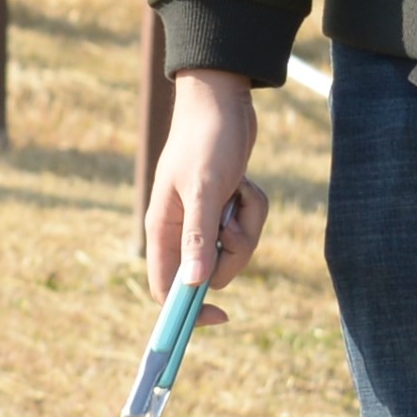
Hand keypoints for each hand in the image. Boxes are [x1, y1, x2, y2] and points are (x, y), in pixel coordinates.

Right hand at [139, 69, 267, 305]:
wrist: (222, 101)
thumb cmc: (207, 141)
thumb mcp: (204, 189)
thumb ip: (198, 237)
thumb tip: (195, 284)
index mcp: (163, 229)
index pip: (166, 289)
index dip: (189, 310)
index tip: (221, 315)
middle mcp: (180, 229)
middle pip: (210, 273)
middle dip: (234, 253)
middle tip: (237, 225)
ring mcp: (203, 218)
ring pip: (233, 251)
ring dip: (248, 225)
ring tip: (242, 192)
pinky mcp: (224, 207)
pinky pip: (245, 226)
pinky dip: (253, 208)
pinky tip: (245, 183)